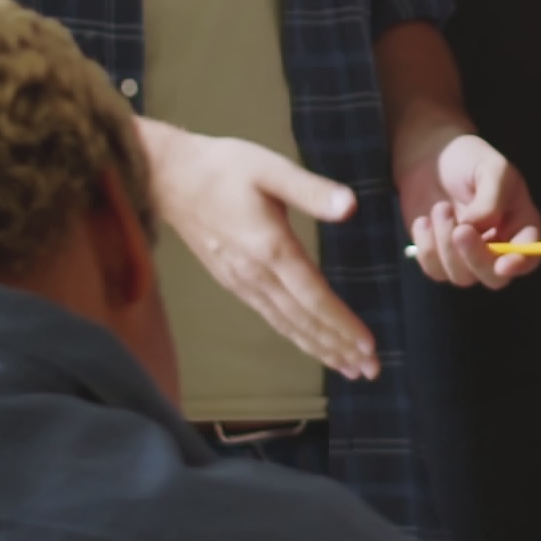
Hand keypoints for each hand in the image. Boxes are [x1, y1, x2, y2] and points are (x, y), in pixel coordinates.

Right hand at [137, 119, 377, 379]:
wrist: (169, 177)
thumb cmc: (223, 168)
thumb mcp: (271, 168)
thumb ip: (312, 190)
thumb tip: (351, 206)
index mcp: (271, 248)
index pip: (314, 297)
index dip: (342, 324)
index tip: (369, 346)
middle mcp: (256, 275)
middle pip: (303, 321)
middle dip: (339, 347)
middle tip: (371, 371)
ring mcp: (242, 282)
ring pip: (287, 325)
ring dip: (320, 348)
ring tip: (349, 368)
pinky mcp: (233, 282)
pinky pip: (272, 317)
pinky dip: (297, 335)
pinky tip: (312, 343)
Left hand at [396, 130, 540, 289]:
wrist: (430, 157)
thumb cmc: (469, 160)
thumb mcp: (491, 169)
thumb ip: (491, 201)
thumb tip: (479, 230)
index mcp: (521, 224)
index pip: (530, 256)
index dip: (520, 264)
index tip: (502, 264)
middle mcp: (499, 247)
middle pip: (494, 278)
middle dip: (476, 258)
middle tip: (460, 230)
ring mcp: (469, 257)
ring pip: (462, 276)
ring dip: (446, 244)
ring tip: (440, 208)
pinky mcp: (440, 259)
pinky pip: (435, 270)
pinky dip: (426, 246)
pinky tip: (424, 221)